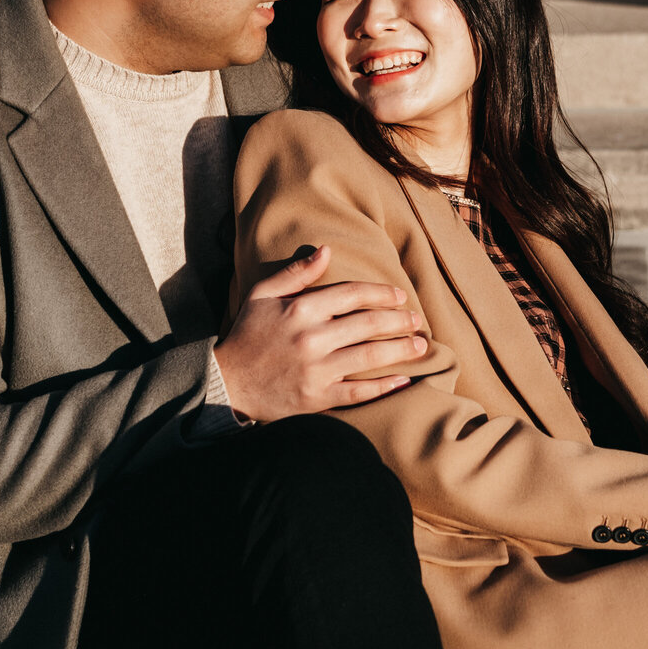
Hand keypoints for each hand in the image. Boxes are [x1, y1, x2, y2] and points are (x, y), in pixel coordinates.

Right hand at [214, 246, 427, 422]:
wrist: (227, 383)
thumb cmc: (247, 334)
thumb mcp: (262, 294)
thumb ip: (296, 272)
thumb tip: (326, 250)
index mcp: (300, 310)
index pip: (353, 294)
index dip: (381, 293)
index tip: (400, 296)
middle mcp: (311, 338)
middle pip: (368, 324)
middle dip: (399, 320)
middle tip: (417, 320)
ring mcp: (316, 370)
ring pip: (369, 356)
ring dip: (400, 350)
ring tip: (421, 345)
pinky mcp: (317, 398)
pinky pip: (358, 392)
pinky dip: (384, 386)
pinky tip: (404, 379)